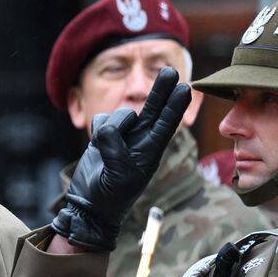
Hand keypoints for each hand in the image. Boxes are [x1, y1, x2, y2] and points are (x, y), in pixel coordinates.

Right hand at [51, 67, 190, 250]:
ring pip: (119, 115)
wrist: (90, 205)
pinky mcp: (104, 136)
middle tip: (171, 71)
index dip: (175, 105)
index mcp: (151, 151)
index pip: (167, 123)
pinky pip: (101, 120)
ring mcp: (122, 137)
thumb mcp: (119, 172)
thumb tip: (109, 127)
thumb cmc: (111, 194)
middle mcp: (140, 140)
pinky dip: (98, 129)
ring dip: (112, 127)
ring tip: (107, 151)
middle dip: (161, 89)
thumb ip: (115, 146)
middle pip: (152, 108)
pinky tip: (97, 145)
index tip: (187, 87)